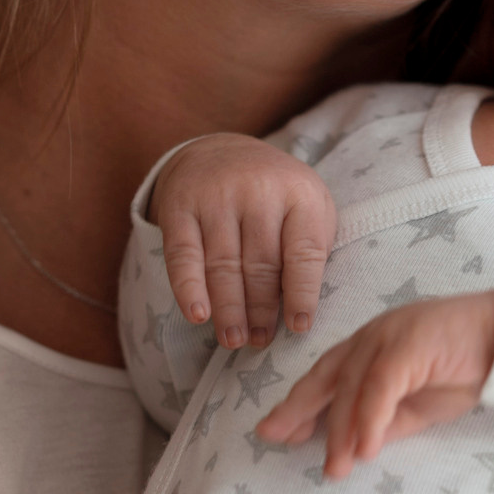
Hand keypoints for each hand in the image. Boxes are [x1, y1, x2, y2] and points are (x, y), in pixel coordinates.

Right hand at [152, 136, 336, 348]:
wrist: (221, 152)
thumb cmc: (275, 196)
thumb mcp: (308, 208)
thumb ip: (312, 249)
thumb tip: (301, 309)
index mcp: (300, 193)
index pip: (303, 253)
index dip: (302, 294)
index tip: (298, 327)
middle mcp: (259, 191)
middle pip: (261, 265)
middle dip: (261, 310)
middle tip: (259, 341)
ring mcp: (217, 197)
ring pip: (223, 265)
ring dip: (229, 309)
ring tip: (234, 339)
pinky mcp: (180, 206)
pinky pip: (183, 255)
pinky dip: (189, 288)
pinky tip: (197, 315)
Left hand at [256, 289, 493, 475]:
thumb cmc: (465, 368)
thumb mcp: (416, 406)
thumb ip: (384, 421)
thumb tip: (354, 448)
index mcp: (369, 347)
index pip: (325, 377)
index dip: (298, 404)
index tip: (275, 431)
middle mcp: (370, 338)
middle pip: (325, 376)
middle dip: (297, 408)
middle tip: (272, 438)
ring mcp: (387, 338)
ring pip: (351, 387)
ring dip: (340, 431)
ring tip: (334, 469)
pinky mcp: (408, 346)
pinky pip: (380, 387)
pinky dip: (369, 419)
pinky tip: (364, 449)